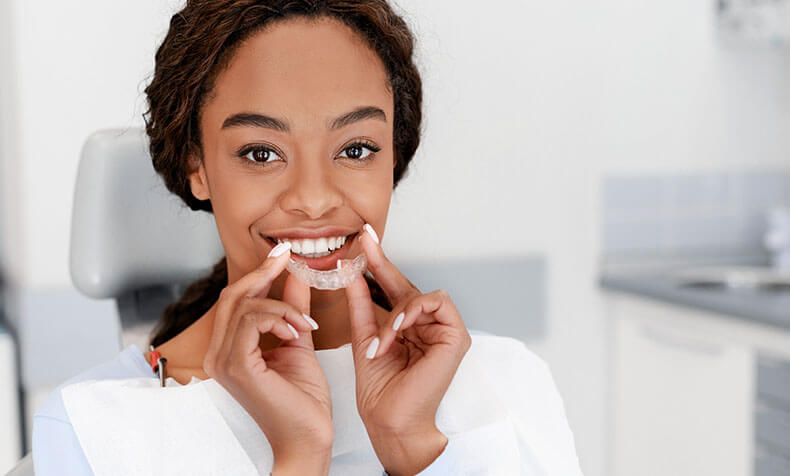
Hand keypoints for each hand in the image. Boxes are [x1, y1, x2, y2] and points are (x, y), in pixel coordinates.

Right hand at [202, 244, 331, 473]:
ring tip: (304, 324)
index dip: (259, 273)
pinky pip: (253, 320)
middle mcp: (219, 354)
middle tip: (289, 258)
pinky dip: (280, 317)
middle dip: (264, 273)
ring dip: (282, 305)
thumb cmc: (303, 402)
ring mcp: (224, 361)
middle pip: (233, 296)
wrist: (308, 438)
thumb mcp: (298, 342)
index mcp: (229, 350)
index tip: (283, 254)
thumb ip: (293, 310)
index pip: (235, 301)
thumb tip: (296, 276)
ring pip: (244, 305)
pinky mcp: (237, 367)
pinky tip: (298, 332)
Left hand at [344, 225, 471, 475]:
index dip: (378, 262)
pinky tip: (399, 328)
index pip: (392, 287)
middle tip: (365, 241)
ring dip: (397, 312)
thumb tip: (351, 270)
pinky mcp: (457, 336)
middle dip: (383, 264)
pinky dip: (414, 312)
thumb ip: (361, 303)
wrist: (389, 419)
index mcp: (407, 326)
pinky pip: (437, 303)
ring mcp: (444, 330)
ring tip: (384, 338)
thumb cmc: (379, 388)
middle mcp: (427, 325)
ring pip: (421, 295)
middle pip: (407, 285)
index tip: (363, 238)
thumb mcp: (364, 336)